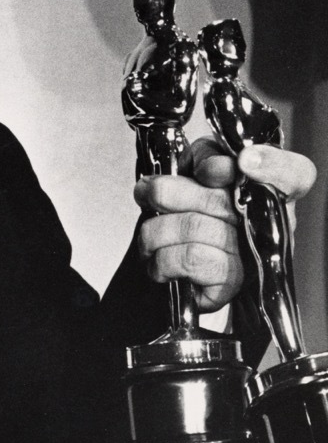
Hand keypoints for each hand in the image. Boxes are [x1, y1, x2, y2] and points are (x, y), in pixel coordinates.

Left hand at [135, 136, 316, 311]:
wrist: (169, 266)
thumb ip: (206, 156)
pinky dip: (161, 256)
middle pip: (220, 198)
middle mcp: (269, 226)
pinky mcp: (231, 285)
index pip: (295, 173)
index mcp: (267, 191)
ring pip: (196, 227)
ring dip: (156, 228)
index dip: (272, 165)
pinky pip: (190, 259)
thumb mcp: (193, 168)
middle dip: (168, 192)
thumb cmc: (183, 210)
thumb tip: (212, 169)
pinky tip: (158, 258)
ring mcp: (253, 259)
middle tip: (148, 192)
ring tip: (151, 231)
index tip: (243, 161)